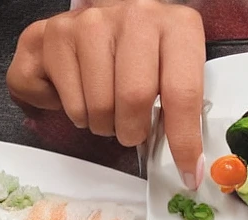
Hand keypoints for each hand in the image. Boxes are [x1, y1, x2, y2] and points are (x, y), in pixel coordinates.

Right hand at [6, 0, 205, 188]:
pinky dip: (78, 115)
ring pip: (99, 106)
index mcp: (176, 26)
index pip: (183, 92)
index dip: (184, 141)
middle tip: (130, 130)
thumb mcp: (170, 72)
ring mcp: (93, 22)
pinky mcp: (57, 35)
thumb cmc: (139, 58)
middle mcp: (136, 14)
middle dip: (132, 131)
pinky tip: (82, 93)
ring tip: (105, 108)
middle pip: (135, 98)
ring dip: (103, 124)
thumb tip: (190, 165)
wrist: (93, 26)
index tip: (187, 175)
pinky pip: (72, 104)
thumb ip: (180, 109)